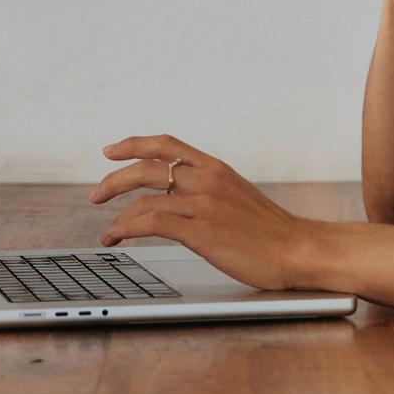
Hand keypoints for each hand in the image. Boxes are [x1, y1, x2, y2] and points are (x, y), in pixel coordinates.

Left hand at [89, 134, 328, 291]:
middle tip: (96, 195)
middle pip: (147, 166)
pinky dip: (126, 229)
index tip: (111, 150)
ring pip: (144, 196)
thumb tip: (178, 196)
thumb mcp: (237, 195)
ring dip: (117, 213)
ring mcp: (203, 205)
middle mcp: (206, 180)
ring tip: (106, 231)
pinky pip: (151, 223)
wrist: (298, 248)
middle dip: (114, 179)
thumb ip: (209, 189)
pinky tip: (118, 237)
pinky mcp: (201, 231)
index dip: (133, 144)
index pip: (166, 145)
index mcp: (215, 168)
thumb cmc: (270, 230)